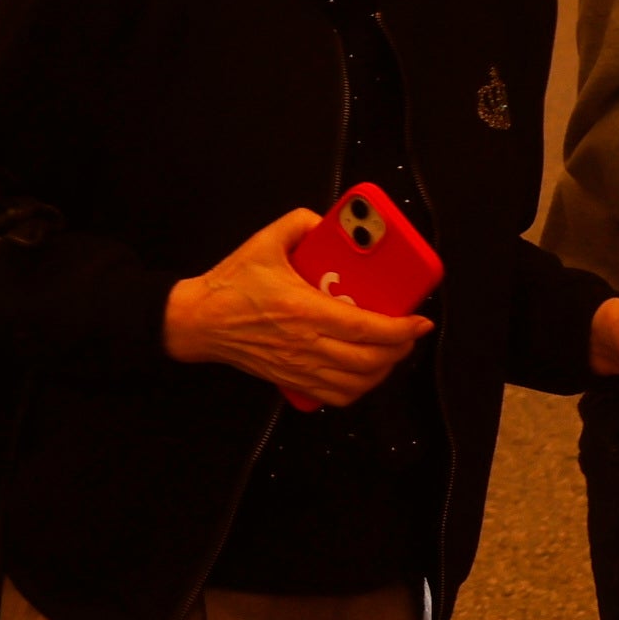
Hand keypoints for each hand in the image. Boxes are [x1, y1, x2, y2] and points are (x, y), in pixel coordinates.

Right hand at [163, 207, 427, 412]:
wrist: (199, 321)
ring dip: (383, 371)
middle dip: (400, 350)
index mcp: (302, 309)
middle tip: (410, 333)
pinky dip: (359, 390)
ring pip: (356, 384)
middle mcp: (304, 344)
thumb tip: (331, 222)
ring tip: (392, 351)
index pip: (365, 327)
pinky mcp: (291, 381)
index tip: (419, 321)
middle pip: (368, 360)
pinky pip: (336, 397)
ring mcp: (298, 368)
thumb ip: (301, 223)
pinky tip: (364, 373)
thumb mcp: (265, 241)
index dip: (400, 329)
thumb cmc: (232, 284)